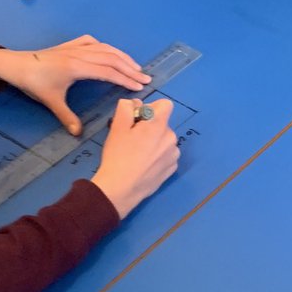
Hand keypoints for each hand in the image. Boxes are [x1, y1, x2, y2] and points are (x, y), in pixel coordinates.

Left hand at [0, 36, 150, 134]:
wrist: (15, 64)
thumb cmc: (33, 82)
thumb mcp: (51, 101)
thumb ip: (67, 117)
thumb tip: (78, 134)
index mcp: (77, 67)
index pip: (108, 72)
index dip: (125, 79)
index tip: (139, 87)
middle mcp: (80, 54)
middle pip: (111, 59)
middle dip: (130, 69)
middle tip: (146, 79)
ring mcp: (75, 48)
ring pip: (104, 49)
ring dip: (122, 57)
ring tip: (135, 66)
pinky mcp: (69, 45)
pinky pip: (92, 42)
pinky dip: (105, 47)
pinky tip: (110, 52)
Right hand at [90, 97, 178, 218]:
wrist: (122, 188)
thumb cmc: (118, 155)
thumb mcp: (117, 127)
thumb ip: (126, 108)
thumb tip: (135, 103)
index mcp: (159, 126)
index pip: (166, 105)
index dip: (152, 107)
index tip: (139, 117)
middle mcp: (171, 139)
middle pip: (163, 123)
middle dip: (150, 126)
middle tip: (133, 138)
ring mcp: (173, 156)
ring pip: (165, 140)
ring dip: (154, 141)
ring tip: (138, 153)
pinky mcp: (172, 169)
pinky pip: (166, 155)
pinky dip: (158, 156)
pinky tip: (144, 164)